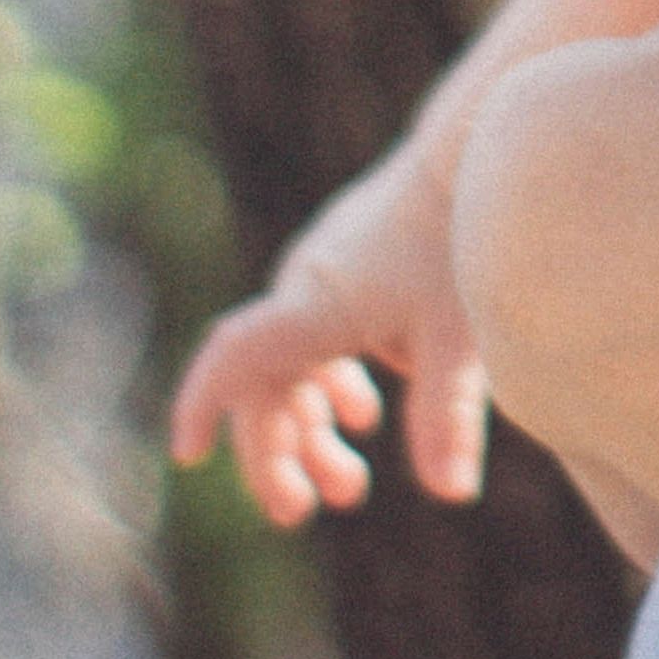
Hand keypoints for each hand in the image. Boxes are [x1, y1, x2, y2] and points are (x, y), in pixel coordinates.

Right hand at [169, 141, 486, 522]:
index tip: (189, 454)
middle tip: (301, 511)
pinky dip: (330, 385)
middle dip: (275, 455)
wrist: (469, 147)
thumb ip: (449, 414)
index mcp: (315, 305)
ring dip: (310, 429)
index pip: (235, 356)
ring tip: (350, 487)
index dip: (204, 405)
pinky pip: (314, 338)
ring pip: (290, 368)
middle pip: (263, 386)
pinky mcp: (346, 268)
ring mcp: (322, 276)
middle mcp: (304, 290)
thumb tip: (453, 495)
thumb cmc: (459, 237)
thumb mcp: (460, 332)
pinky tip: (364, 416)